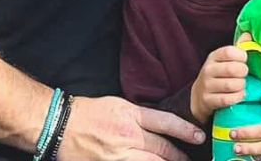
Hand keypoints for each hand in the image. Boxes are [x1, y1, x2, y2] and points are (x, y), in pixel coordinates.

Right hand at [56, 95, 203, 160]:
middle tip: (190, 159)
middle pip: (161, 148)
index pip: (166, 122)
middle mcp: (127, 136)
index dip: (185, 130)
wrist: (61, 124)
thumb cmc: (90, 112)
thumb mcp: (119, 104)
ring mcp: (118, 155)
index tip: (199, 136)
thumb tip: (159, 127)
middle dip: (178, 156)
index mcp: (131, 115)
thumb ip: (140, 116)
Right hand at [190, 44, 249, 122]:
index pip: (229, 52)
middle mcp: (208, 69)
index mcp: (214, 56)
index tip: (245, 60)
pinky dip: (237, 97)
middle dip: (243, 72)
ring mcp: (206, 86)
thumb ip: (238, 47)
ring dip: (241, 86)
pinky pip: (227, 99)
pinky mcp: (207, 101)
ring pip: (231, 85)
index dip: (241, 56)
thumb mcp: (225, 59)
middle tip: (245, 74)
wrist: (200, 96)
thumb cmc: (219, 74)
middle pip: (232, 69)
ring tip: (242, 85)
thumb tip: (248, 33)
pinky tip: (240, 95)